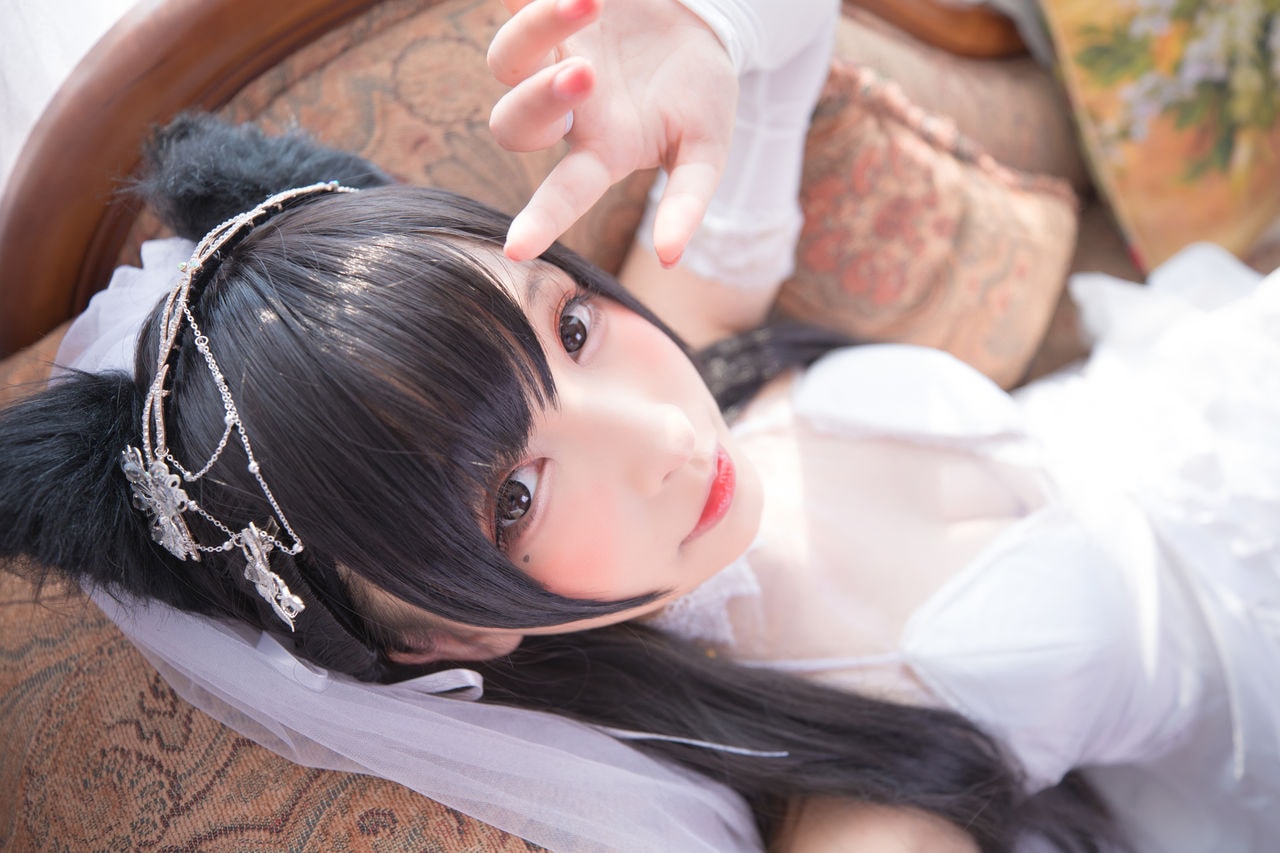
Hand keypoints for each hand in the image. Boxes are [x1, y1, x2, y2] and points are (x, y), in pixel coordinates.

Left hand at [488, 0, 737, 263]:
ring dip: (538, 32)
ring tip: (589, 2)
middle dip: (540, 102)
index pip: (565, 192)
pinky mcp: (545, 4)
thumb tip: (669, 258)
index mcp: (600, 149)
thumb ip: (687, 200)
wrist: (701, 19)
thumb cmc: (698, 92)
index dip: (541, 220)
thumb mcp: (706, 148)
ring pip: (506, 57)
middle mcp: (561, 107)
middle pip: (515, 124)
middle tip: (585, 75)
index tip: (517, 250)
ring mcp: (549, 53)